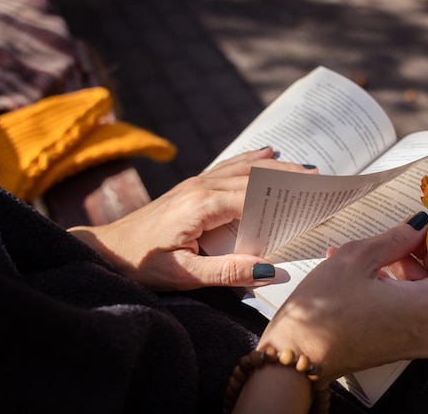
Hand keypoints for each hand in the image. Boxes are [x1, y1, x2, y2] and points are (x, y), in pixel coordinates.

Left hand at [68, 147, 317, 289]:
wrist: (104, 249)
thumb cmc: (141, 264)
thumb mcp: (184, 275)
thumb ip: (228, 272)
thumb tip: (272, 269)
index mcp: (203, 205)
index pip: (255, 197)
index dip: (287, 196)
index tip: (316, 196)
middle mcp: (201, 186)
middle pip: (254, 177)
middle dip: (289, 177)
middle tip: (322, 179)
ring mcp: (196, 183)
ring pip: (244, 168)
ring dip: (275, 167)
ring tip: (305, 166)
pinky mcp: (192, 187)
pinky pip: (228, 167)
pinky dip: (251, 160)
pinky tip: (266, 151)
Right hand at [257, 212, 427, 381]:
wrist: (296, 354)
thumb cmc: (323, 307)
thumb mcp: (357, 259)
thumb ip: (397, 238)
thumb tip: (420, 223)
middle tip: (404, 236)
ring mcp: (417, 343)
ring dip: (413, 270)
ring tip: (378, 254)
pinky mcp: (401, 347)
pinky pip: (415, 311)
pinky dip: (402, 289)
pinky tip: (371, 273)